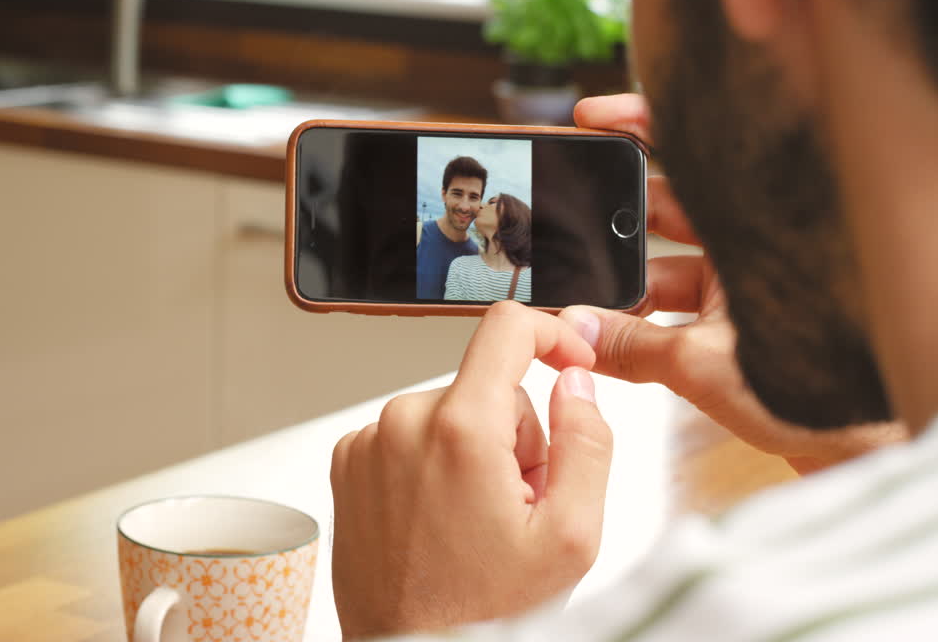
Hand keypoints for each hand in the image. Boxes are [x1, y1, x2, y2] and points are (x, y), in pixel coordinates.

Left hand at [330, 302, 610, 638]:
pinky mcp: (349, 463)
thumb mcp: (571, 536)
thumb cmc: (481, 610)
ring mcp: (370, 442)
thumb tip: (577, 384)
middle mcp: (405, 423)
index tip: (569, 362)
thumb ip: (588, 442)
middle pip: (488, 387)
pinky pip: (412, 437)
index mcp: (461, 429)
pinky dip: (434, 466)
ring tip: (476, 521)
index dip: (552, 335)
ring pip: (451, 413)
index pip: (507, 327)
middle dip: (516, 436)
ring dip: (475, 454)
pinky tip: (440, 519)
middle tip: (517, 504)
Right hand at [561, 94, 905, 472]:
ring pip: (666, 265)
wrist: (867, 456)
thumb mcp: (704, 367)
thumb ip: (630, 346)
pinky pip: (677, 306)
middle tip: (567, 228)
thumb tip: (575, 328)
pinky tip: (610, 341)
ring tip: (584, 305)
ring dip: (626, 285)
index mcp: (759, 229)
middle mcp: (753, 247)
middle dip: (613, 221)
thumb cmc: (827, 399)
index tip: (594, 119)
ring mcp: (746, 285)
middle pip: (667, 209)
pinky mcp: (739, 322)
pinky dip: (644, 320)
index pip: (695, 157)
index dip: (642, 127)